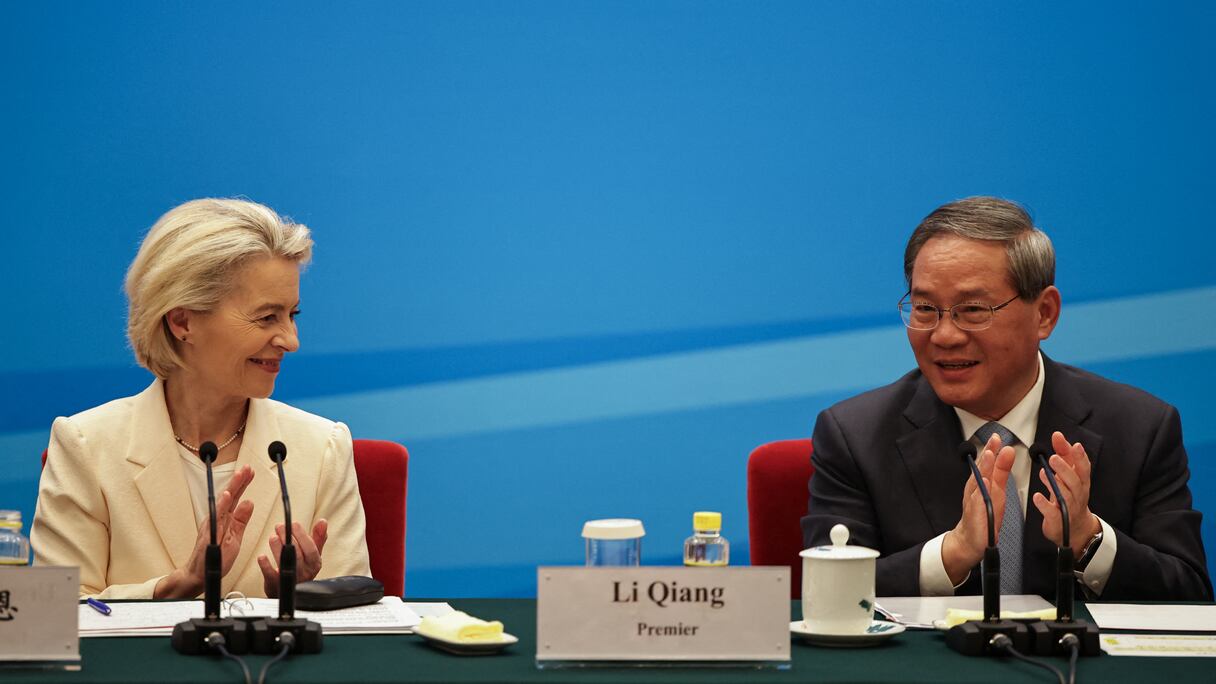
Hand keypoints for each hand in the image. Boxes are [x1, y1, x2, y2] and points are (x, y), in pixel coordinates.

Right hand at [155, 465, 255, 597]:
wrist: (199, 573)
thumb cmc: (215, 555)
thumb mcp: (235, 536)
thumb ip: (241, 519)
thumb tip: (249, 502)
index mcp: (225, 518)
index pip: (236, 498)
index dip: (243, 484)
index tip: (251, 471)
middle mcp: (217, 518)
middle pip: (229, 497)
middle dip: (238, 481)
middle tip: (247, 468)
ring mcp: (212, 525)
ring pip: (222, 504)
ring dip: (231, 489)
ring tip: (239, 477)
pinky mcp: (209, 535)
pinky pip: (216, 518)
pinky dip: (221, 507)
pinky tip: (226, 497)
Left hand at [258, 519, 327, 597]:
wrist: (290, 590)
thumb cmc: (302, 569)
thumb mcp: (313, 554)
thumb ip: (318, 538)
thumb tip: (323, 522)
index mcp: (314, 563)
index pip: (311, 549)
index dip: (302, 535)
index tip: (294, 524)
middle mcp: (304, 572)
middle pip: (297, 555)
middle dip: (288, 538)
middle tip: (279, 526)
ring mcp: (290, 579)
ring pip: (285, 563)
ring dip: (278, 549)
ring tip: (273, 537)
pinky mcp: (275, 585)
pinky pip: (271, 576)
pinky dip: (266, 566)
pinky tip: (262, 557)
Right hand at [942, 433, 1014, 584]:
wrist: (971, 539)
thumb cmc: (985, 514)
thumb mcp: (997, 490)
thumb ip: (1002, 470)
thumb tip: (1007, 450)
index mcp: (982, 481)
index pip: (987, 462)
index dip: (992, 448)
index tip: (998, 435)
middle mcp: (975, 488)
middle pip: (981, 468)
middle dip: (987, 454)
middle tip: (994, 440)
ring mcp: (973, 500)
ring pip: (978, 481)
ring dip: (983, 468)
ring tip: (989, 455)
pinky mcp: (975, 514)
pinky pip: (977, 501)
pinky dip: (981, 492)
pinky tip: (986, 483)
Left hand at [1032, 431, 1099, 556]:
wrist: (1075, 529)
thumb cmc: (1071, 497)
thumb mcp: (1070, 476)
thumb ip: (1064, 456)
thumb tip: (1058, 436)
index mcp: (1081, 483)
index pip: (1083, 469)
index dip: (1080, 457)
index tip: (1075, 445)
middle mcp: (1077, 495)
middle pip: (1074, 481)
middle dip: (1065, 469)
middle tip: (1054, 458)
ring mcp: (1068, 508)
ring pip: (1065, 495)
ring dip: (1055, 484)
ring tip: (1044, 473)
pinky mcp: (1057, 520)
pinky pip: (1052, 513)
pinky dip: (1045, 505)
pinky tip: (1037, 497)